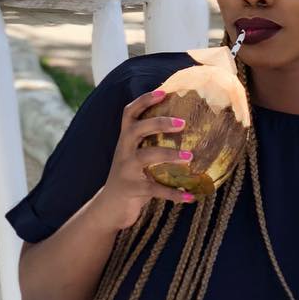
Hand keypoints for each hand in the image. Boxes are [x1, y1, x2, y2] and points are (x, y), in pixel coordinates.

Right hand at [92, 88, 195, 230]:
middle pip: (136, 129)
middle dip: (158, 123)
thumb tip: (185, 132)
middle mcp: (123, 151)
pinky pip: (155, 189)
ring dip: (169, 155)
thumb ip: (151, 145)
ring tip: (190, 157)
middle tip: (183, 123)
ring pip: (145, 156)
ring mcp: (125, 170)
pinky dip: (173, 193)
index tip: (164, 91)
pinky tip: (190, 196)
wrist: (108, 208)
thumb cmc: (130, 178)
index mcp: (125, 140)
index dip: (144, 100)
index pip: (129, 113)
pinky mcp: (131, 189)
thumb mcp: (136, 158)